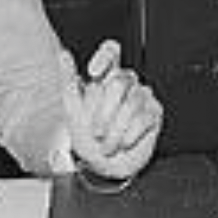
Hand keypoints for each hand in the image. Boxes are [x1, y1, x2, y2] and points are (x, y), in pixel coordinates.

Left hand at [60, 40, 161, 181]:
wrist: (102, 166)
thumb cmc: (87, 137)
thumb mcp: (72, 110)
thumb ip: (68, 81)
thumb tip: (63, 54)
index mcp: (106, 77)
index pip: (111, 51)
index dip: (105, 56)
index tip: (93, 72)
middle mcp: (126, 83)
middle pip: (119, 81)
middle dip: (103, 111)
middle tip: (96, 132)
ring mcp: (142, 96)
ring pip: (132, 101)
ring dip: (115, 128)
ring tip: (107, 144)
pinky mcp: (154, 112)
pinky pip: (144, 117)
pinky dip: (129, 134)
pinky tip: (123, 143)